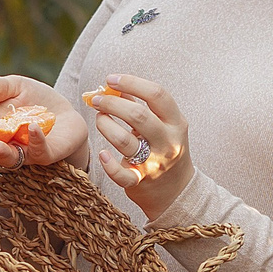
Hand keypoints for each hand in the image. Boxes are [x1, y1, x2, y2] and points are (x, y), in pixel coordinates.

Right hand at [0, 75, 89, 170]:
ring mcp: (23, 152)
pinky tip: (33, 128)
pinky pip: (39, 151)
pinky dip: (36, 140)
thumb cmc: (36, 101)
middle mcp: (2, 144)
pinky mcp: (45, 154)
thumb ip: (3, 86)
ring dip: (1, 154)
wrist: (66, 114)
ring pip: (9, 159)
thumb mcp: (18, 86)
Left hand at [83, 75, 194, 219]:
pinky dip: (108, 163)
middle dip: (112, 103)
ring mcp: (154, 163)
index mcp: (176, 123)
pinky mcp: (140, 182)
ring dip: (105, 125)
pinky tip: (102, 154)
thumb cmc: (164, 150)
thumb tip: (114, 88)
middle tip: (96, 100)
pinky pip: (121, 174)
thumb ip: (141, 106)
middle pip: (138, 115)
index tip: (110, 79)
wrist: (177, 192)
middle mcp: (168, 142)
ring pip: (124, 141)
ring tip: (99, 118)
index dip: (132, 83)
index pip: (157, 94)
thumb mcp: (162, 126)